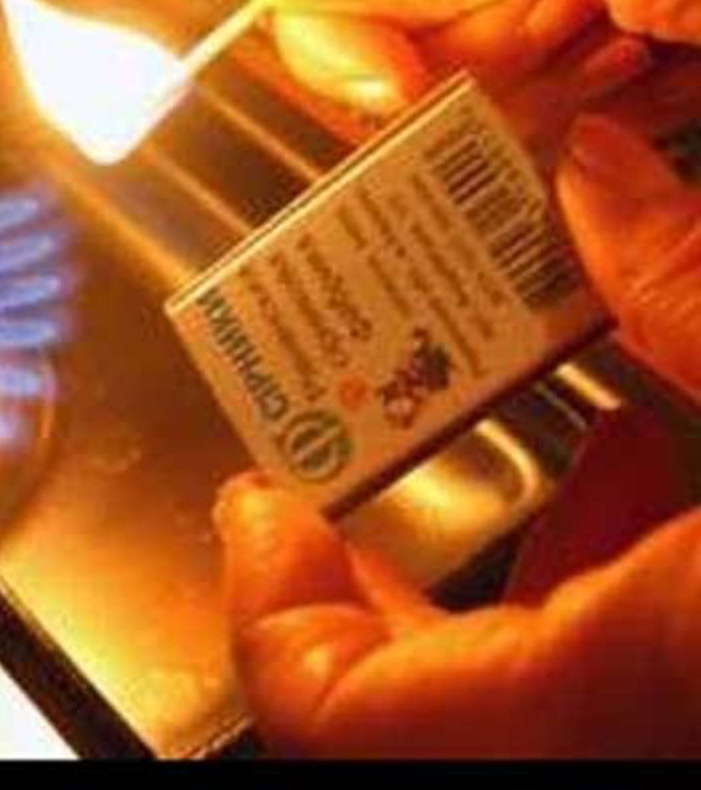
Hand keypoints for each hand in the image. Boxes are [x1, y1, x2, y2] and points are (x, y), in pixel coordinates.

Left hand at [214, 116, 700, 757]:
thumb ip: (694, 288)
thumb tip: (593, 175)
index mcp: (629, 681)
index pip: (345, 720)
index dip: (268, 612)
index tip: (253, 509)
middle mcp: (632, 743)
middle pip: (405, 712)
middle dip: (362, 585)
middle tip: (338, 481)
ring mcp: (665, 740)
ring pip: (509, 701)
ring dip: (495, 571)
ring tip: (509, 442)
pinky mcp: (699, 711)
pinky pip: (606, 678)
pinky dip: (594, 588)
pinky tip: (641, 477)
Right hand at [216, 0, 700, 115]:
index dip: (326, 3)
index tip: (390, 72)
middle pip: (365, 12)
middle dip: (457, 43)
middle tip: (554, 16)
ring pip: (434, 78)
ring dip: (529, 81)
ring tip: (620, 29)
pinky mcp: (550, 45)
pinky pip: (500, 112)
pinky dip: (569, 111)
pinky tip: (634, 64)